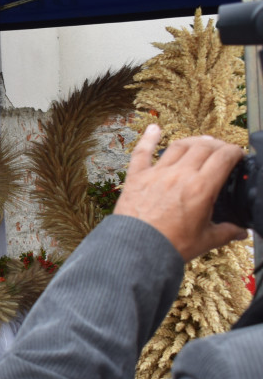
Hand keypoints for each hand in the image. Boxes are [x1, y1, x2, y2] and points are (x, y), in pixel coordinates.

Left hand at [114, 124, 247, 260]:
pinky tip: (153, 128)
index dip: (235, 151)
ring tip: (200, 142)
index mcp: (201, 188)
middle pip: (203, 147)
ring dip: (192, 141)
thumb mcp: (206, 240)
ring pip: (178, 146)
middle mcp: (180, 175)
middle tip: (221, 150)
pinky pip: (142, 153)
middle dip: (217, 145)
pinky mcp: (136, 177)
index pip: (224, 157)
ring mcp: (156, 173)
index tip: (238, 154)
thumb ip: (226, 232)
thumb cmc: (170, 246)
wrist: (136, 250)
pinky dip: (148, 139)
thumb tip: (241, 232)